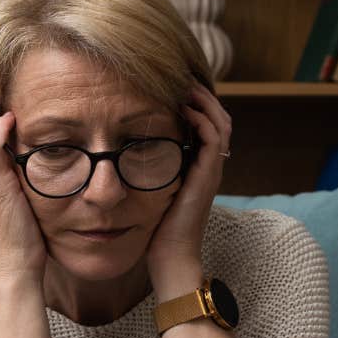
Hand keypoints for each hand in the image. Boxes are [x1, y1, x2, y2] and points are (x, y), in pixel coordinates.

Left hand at [147, 84, 231, 296]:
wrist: (170, 260)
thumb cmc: (155, 233)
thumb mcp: (149, 194)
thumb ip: (144, 173)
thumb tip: (117, 156)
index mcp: (196, 168)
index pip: (205, 125)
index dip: (194, 104)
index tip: (172, 87)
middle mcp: (208, 167)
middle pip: (218, 118)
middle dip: (201, 95)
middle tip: (182, 77)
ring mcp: (210, 172)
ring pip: (220, 123)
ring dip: (204, 101)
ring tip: (186, 85)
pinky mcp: (207, 178)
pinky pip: (214, 140)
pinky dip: (203, 120)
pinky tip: (185, 110)